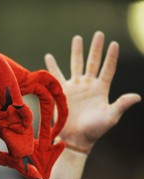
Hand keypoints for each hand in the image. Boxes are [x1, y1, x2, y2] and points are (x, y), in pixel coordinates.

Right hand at [45, 31, 140, 152]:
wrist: (75, 138)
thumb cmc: (95, 130)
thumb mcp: (111, 117)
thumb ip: (121, 105)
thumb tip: (136, 96)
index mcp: (101, 89)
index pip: (108, 69)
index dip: (111, 57)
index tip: (114, 43)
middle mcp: (88, 85)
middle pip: (93, 62)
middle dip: (96, 48)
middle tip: (98, 34)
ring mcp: (75, 87)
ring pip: (75, 65)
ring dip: (76, 52)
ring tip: (77, 38)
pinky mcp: (62, 92)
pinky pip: (56, 76)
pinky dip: (52, 66)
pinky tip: (49, 56)